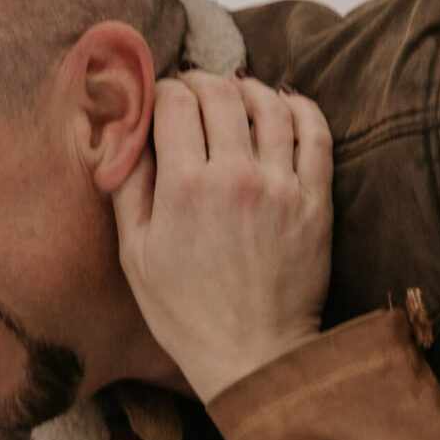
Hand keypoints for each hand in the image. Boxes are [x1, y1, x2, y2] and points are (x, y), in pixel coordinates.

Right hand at [112, 72, 332, 402]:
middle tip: (193, 90)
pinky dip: (300, 108)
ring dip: (248, 89)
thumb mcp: (136, 255)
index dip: (165, 90)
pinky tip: (284, 105)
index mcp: (185, 188)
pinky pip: (316, 133)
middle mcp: (236, 177)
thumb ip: (128, 187)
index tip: (162, 98)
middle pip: (222, 94)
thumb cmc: (185, 313)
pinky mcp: (317, 202)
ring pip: (270, 105)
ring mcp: (283, 187)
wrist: (254, 357)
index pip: (176, 103)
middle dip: (201, 82)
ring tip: (236, 94)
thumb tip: (123, 134)